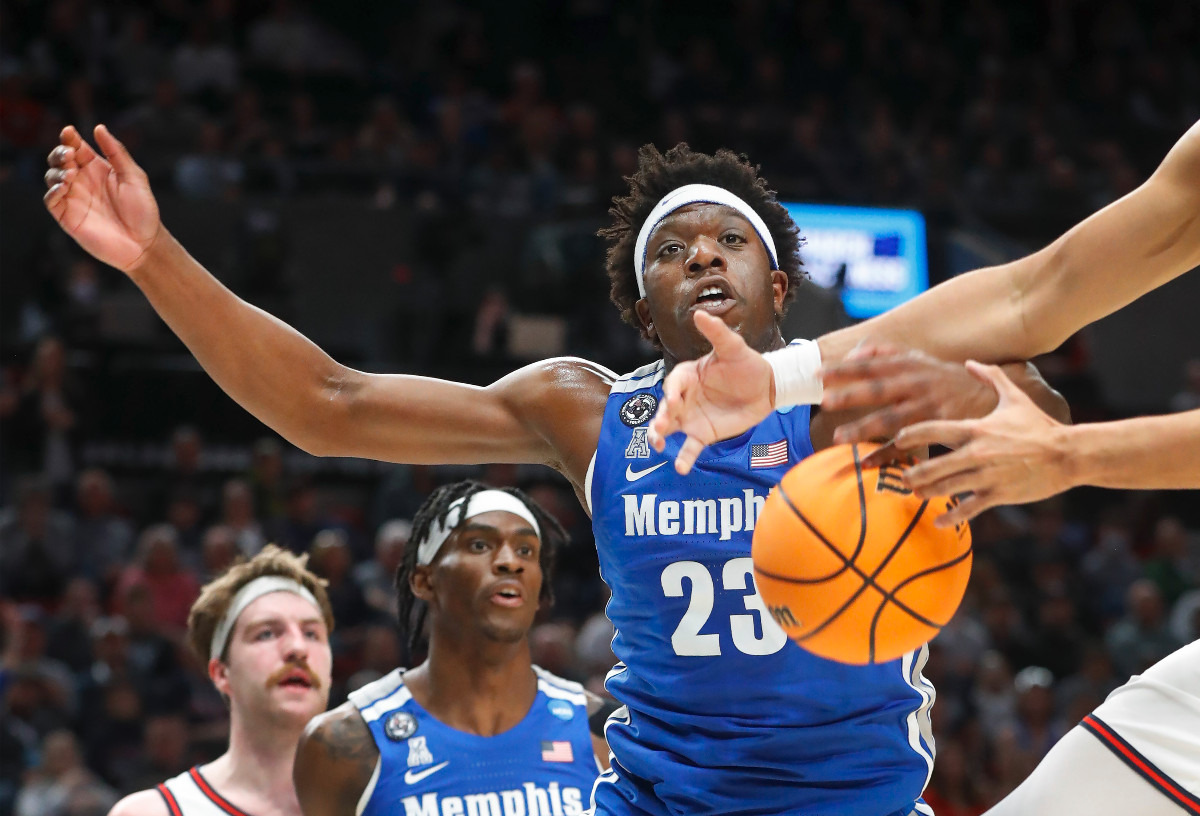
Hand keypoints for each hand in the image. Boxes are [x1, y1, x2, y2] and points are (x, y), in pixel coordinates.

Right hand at [43, 125, 161, 273]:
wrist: (145, 243)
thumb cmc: (143, 211)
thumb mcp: (134, 177)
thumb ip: (117, 152)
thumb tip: (99, 127)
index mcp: (97, 168)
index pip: (76, 147)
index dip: (69, 138)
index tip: (69, 132)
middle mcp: (82, 181)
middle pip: (59, 160)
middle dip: (60, 153)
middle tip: (70, 156)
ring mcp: (74, 198)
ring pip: (52, 177)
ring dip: (57, 172)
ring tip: (71, 174)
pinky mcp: (68, 217)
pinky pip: (51, 201)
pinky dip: (53, 192)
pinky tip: (64, 187)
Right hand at [648, 311, 774, 473]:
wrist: (768, 387)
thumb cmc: (747, 363)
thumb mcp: (733, 347)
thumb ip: (716, 333)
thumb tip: (699, 314)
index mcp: (688, 375)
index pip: (673, 383)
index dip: (672, 392)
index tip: (674, 401)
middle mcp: (685, 397)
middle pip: (664, 408)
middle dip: (659, 418)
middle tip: (659, 429)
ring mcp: (691, 417)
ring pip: (669, 428)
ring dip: (660, 437)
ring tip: (658, 446)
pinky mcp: (703, 434)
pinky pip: (689, 447)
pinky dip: (684, 458)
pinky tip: (680, 468)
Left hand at [822, 344, 997, 465]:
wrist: (993, 398)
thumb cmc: (950, 379)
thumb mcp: (922, 359)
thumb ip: (888, 353)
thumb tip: (856, 351)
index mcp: (911, 366)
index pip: (872, 365)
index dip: (845, 369)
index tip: (818, 373)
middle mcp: (918, 385)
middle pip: (879, 389)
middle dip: (851, 394)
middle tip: (824, 401)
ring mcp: (929, 408)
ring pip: (891, 419)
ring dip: (863, 429)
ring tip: (838, 438)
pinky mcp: (940, 429)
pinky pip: (909, 445)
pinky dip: (887, 456)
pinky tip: (867, 463)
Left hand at [892, 361, 1074, 526]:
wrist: (1068, 453)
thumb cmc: (1039, 425)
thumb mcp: (1015, 397)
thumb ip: (991, 377)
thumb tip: (970, 361)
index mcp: (976, 429)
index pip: (932, 430)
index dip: (909, 435)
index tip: (898, 440)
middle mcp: (976, 453)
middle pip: (932, 466)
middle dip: (912, 473)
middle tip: (903, 476)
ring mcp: (986, 476)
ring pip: (945, 488)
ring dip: (926, 493)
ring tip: (916, 494)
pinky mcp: (998, 494)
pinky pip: (968, 509)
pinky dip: (952, 517)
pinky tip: (939, 522)